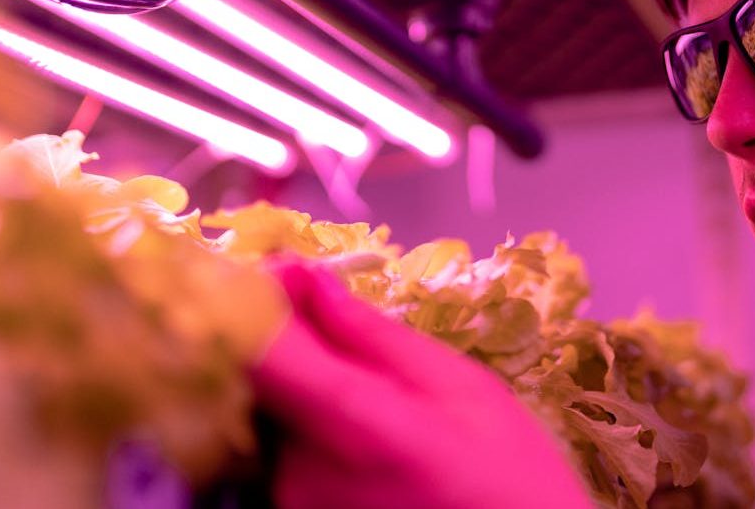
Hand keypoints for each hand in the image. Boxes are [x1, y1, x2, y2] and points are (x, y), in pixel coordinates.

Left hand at [251, 263, 593, 508]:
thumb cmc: (509, 476)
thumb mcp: (460, 386)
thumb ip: (371, 333)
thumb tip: (305, 276)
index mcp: (351, 426)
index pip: (256, 352)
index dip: (245, 301)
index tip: (270, 270)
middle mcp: (302, 473)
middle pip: (263, 380)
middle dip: (296, 345)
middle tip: (353, 340)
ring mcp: (293, 505)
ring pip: (275, 416)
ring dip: (309, 393)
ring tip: (383, 407)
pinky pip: (285, 456)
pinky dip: (313, 434)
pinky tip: (370, 443)